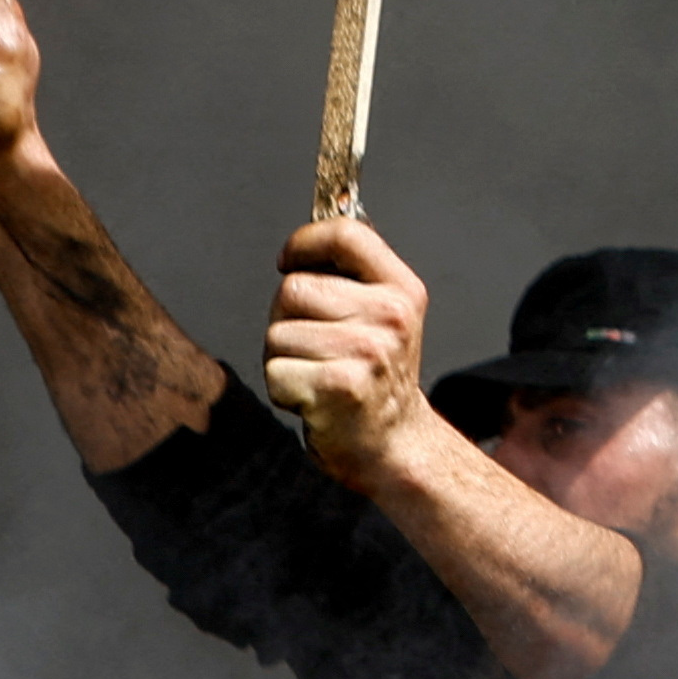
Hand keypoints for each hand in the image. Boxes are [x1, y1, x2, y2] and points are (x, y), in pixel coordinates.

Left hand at [264, 216, 442, 488]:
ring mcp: (366, 351)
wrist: (394, 444)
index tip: (289, 261)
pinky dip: (282, 389)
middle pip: (294, 288)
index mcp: (402, 290)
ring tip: (316, 374)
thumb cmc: (376, 378)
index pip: (346, 234)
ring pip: (277, 333)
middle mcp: (390, 316)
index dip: (305, 242)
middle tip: (314, 347)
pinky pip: (275, 371)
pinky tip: (312, 399)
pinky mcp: (337, 386)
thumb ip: (351, 279)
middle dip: (287, 318)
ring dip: (282, 358)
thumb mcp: (383, 318)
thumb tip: (301, 245)